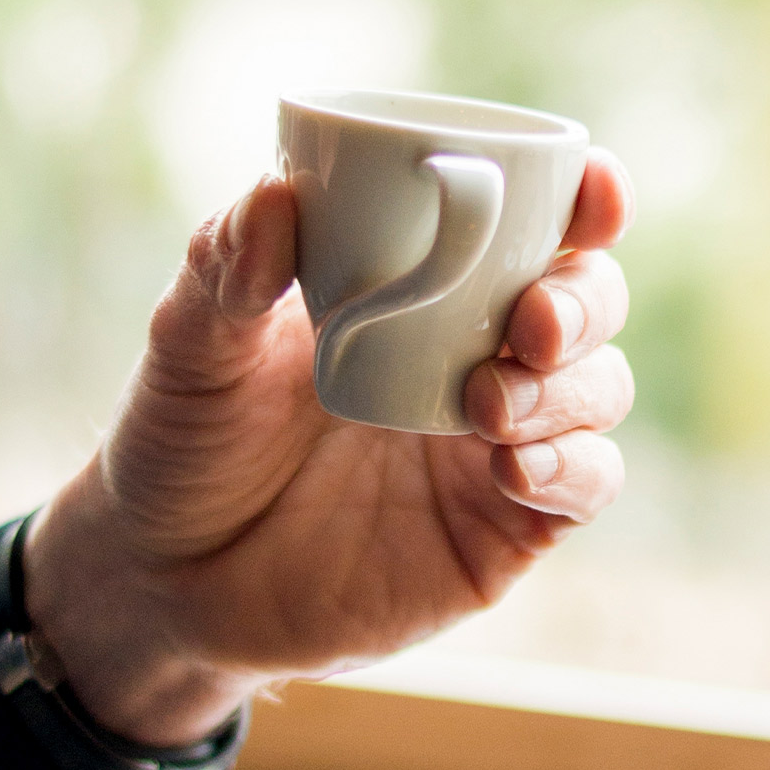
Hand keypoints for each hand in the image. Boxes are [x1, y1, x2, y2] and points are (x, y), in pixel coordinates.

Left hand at [20, 155, 635, 747]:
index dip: (585, 202)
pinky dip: (572, 469)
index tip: (590, 190)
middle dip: (583, 301)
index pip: (533, 227)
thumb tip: (278, 192)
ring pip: (599, 392)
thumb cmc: (184, 445)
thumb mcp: (190, 346)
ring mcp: (496, 448)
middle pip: (589, 303)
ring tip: (489, 405)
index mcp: (421, 289)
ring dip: (570, 388)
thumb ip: (228, 266)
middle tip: (529, 322)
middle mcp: (476, 358)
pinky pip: (585, 489)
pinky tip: (515, 467)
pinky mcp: (502, 533)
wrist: (170, 579)